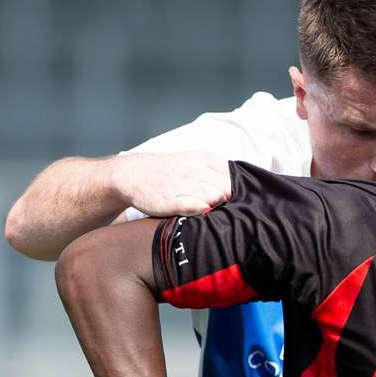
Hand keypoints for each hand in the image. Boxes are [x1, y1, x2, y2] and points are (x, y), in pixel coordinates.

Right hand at [116, 152, 231, 216]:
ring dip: (221, 208)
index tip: (242, 201)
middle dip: (234, 201)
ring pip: (214, 197)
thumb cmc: (168, 172)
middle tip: (235, 214)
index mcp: (204, 159)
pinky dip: (203, 211)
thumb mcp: (194, 162)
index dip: (240, 190)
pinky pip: (194, 207)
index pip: (233, 175)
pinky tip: (204, 215)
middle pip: (228, 188)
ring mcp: (183, 185)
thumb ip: (215, 173)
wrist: (133, 174)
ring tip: (221, 217)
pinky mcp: (171, 201)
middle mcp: (195, 170)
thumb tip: (239, 188)